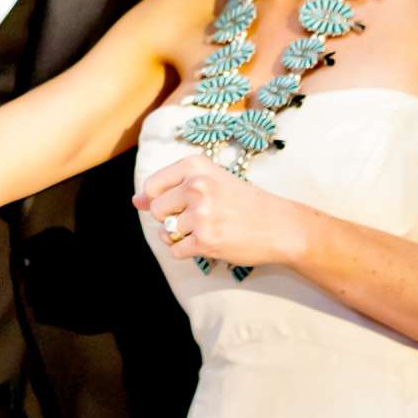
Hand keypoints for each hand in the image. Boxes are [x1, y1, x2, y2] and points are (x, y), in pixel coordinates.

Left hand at [134, 152, 309, 271]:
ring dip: (181, 237)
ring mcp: (200, 214)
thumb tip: (136, 201)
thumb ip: (171, 188)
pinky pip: (176, 251)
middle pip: (156, 211)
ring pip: (165, 233)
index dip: (161, 199)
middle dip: (172, 219)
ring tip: (206, 230)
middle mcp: (196, 186)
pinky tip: (209, 242)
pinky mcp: (205, 240)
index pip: (152, 186)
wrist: (281, 226)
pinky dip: (188, 251)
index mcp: (195, 165)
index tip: (182, 202)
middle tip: (200, 218)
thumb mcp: (210, 182)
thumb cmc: (244, 202)